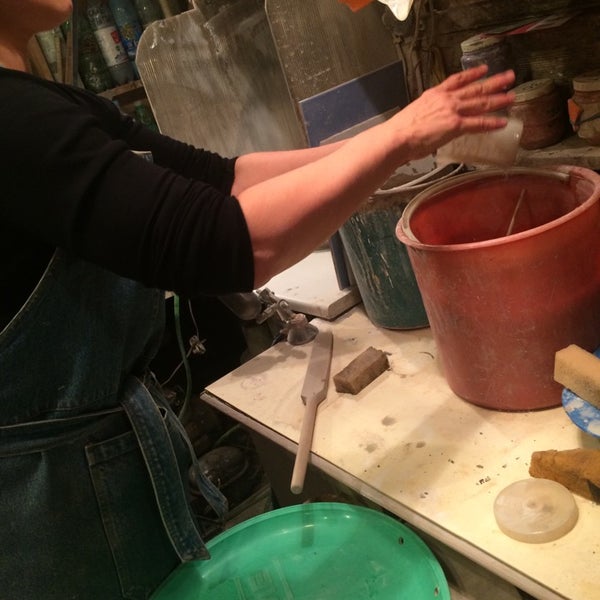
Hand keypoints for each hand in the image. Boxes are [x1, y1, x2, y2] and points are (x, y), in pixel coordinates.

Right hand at [389, 65, 515, 158]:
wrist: (398, 137)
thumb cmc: (401, 130)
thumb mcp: (415, 113)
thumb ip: (427, 113)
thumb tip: (431, 121)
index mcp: (434, 94)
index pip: (457, 80)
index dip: (472, 73)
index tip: (484, 69)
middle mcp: (446, 99)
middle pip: (475, 88)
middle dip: (494, 82)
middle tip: (509, 76)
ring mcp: (452, 111)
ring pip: (480, 103)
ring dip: (498, 99)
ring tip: (512, 96)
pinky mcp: (456, 125)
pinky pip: (478, 123)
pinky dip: (491, 123)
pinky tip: (503, 122)